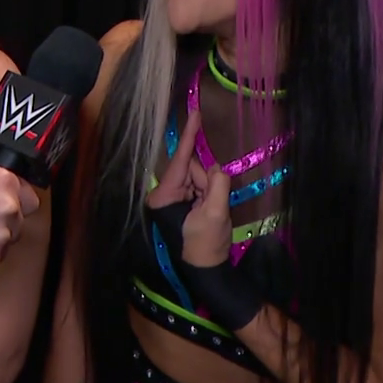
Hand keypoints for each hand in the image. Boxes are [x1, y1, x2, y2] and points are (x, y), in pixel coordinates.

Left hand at [143, 111, 232, 266]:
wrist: (207, 269)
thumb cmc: (206, 245)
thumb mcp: (215, 214)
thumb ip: (217, 186)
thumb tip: (217, 168)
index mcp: (165, 195)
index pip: (180, 160)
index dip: (189, 136)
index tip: (195, 113)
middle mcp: (165, 193)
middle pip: (193, 169)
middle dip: (207, 181)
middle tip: (214, 203)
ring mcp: (175, 198)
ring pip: (200, 178)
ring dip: (211, 191)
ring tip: (211, 213)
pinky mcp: (184, 203)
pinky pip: (202, 187)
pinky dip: (211, 194)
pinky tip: (211, 209)